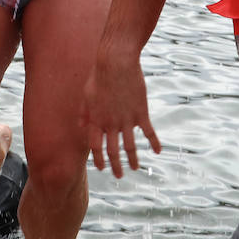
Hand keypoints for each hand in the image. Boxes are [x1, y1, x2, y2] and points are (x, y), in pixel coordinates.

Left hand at [82, 51, 161, 177]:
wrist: (116, 62)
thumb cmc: (99, 76)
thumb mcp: (86, 94)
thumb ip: (84, 113)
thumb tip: (81, 126)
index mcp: (95, 120)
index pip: (95, 146)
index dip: (98, 159)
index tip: (101, 167)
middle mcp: (110, 124)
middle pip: (112, 151)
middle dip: (115, 165)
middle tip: (119, 175)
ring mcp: (127, 119)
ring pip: (130, 146)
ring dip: (133, 159)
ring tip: (135, 168)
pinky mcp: (141, 112)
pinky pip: (148, 132)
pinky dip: (154, 142)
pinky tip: (157, 151)